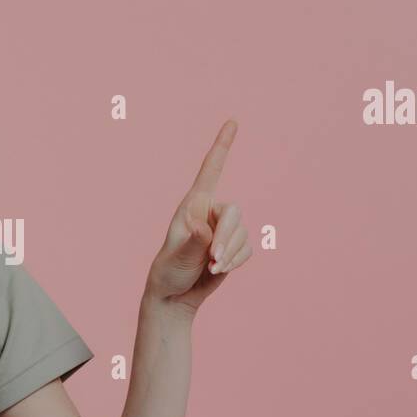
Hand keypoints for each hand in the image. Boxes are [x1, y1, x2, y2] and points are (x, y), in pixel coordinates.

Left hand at [145, 119, 251, 314]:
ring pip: (243, 234)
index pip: (210, 170)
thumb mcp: (177, 257)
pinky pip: (247, 249)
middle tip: (213, 259)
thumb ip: (194, 242)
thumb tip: (206, 230)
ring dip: (230, 254)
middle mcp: (210, 213)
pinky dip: (236, 261)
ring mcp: (223, 230)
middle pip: (234, 213)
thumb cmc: (169, 271)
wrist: (175, 295)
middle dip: (227, 238)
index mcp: (192, 205)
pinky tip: (220, 270)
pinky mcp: (233, 246)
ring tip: (211, 267)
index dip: (222, 146)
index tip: (233, 121)